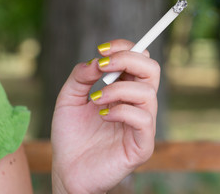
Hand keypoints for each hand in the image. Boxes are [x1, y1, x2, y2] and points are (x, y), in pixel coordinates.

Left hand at [51, 39, 159, 193]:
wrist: (67, 171)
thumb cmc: (71, 136)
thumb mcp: (69, 99)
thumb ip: (81, 76)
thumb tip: (97, 61)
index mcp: (126, 91)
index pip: (140, 61)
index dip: (126, 49)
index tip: (101, 50)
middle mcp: (138, 104)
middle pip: (152, 70)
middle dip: (128, 60)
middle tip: (103, 65)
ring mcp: (143, 125)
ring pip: (147, 93)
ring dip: (118, 89)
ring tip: (96, 99)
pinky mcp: (143, 145)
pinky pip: (143, 119)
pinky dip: (121, 111)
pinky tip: (103, 117)